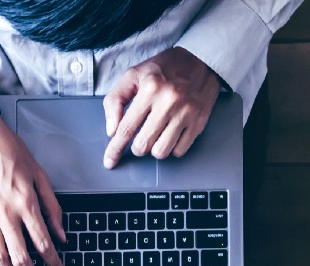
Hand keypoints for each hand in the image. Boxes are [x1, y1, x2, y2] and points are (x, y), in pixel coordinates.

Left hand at [102, 47, 219, 168]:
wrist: (200, 60)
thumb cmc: (163, 69)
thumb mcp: (132, 76)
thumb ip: (115, 101)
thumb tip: (112, 131)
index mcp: (150, 89)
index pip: (126, 128)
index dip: (115, 149)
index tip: (109, 161)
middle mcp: (169, 101)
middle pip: (143, 145)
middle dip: (137, 146)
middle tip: (140, 136)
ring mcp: (186, 112)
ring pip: (161, 152)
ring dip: (154, 148)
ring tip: (157, 133)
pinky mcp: (199, 121)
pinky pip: (179, 150)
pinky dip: (172, 147)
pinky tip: (171, 133)